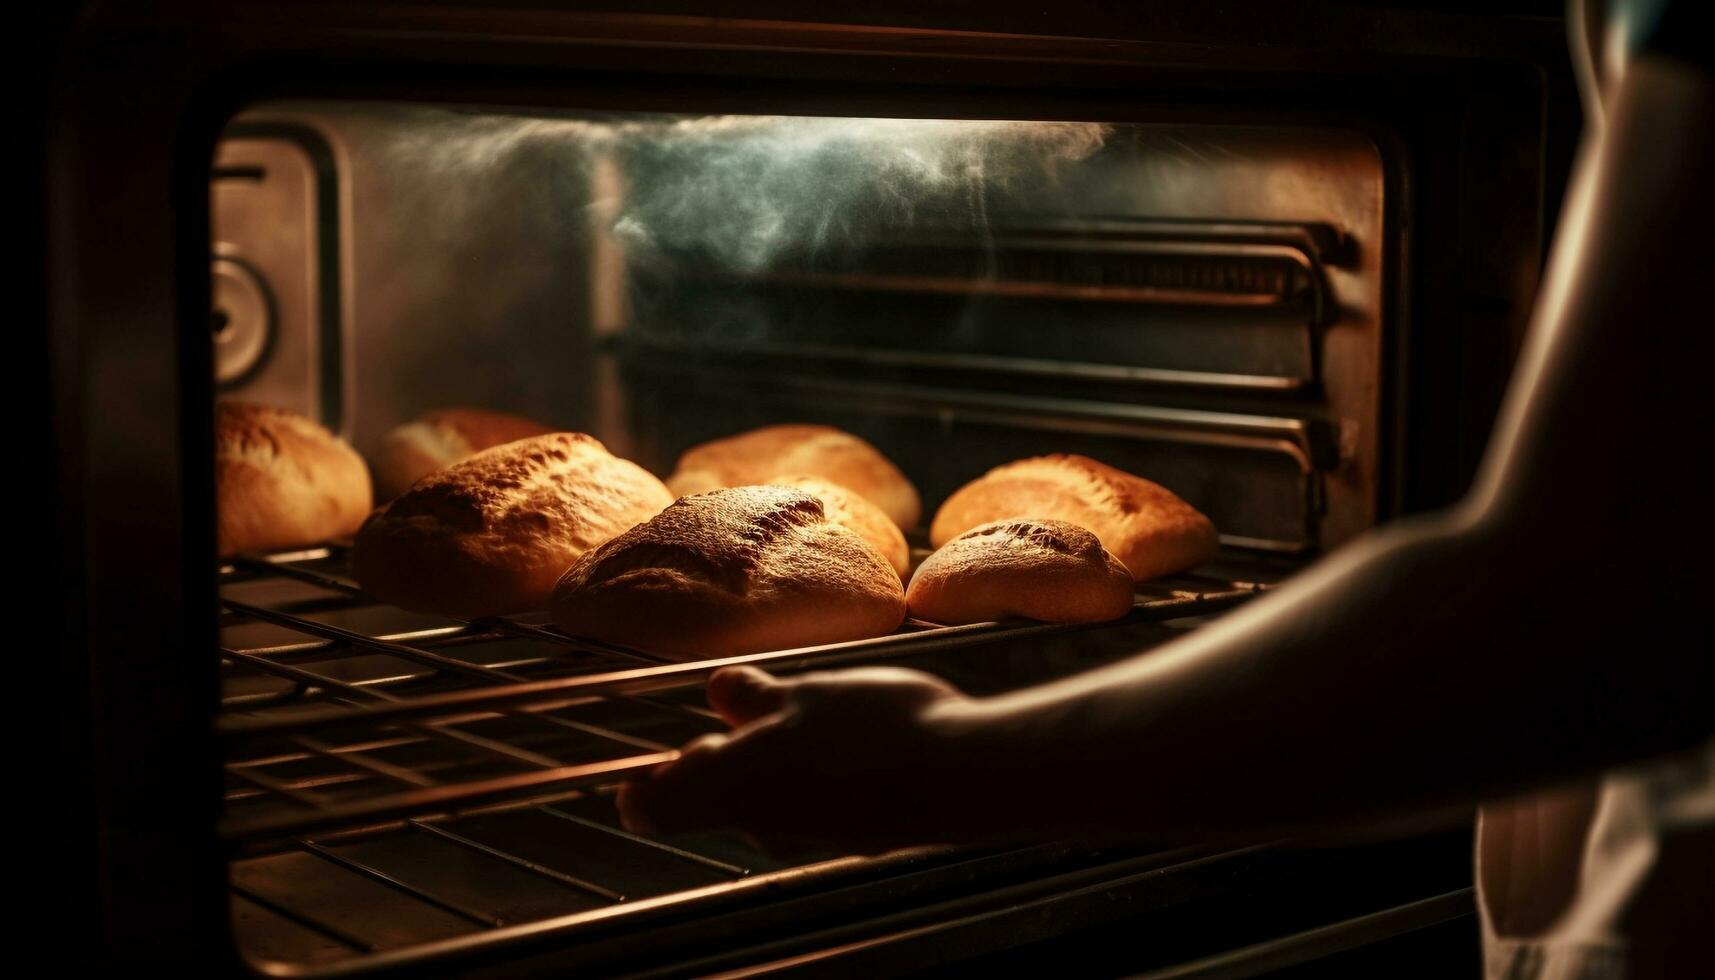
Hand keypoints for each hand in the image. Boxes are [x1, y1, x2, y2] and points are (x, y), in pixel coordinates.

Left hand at [617, 664, 983, 854]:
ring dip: (766, 761)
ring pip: (761, 801)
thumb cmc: (872, 730)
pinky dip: (810, 775)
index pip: (653, 808)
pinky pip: (809, 804)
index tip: (639, 768)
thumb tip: (721, 692)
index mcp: (731, 784)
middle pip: (709, 801)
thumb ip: (753, 697)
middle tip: (728, 717)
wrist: (959, 773)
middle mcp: (760, 819)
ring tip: (796, 711)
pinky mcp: (850, 830)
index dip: (640, 789)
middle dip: (713, 759)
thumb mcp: (802, 693)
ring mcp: (808, 832)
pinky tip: (843, 737)